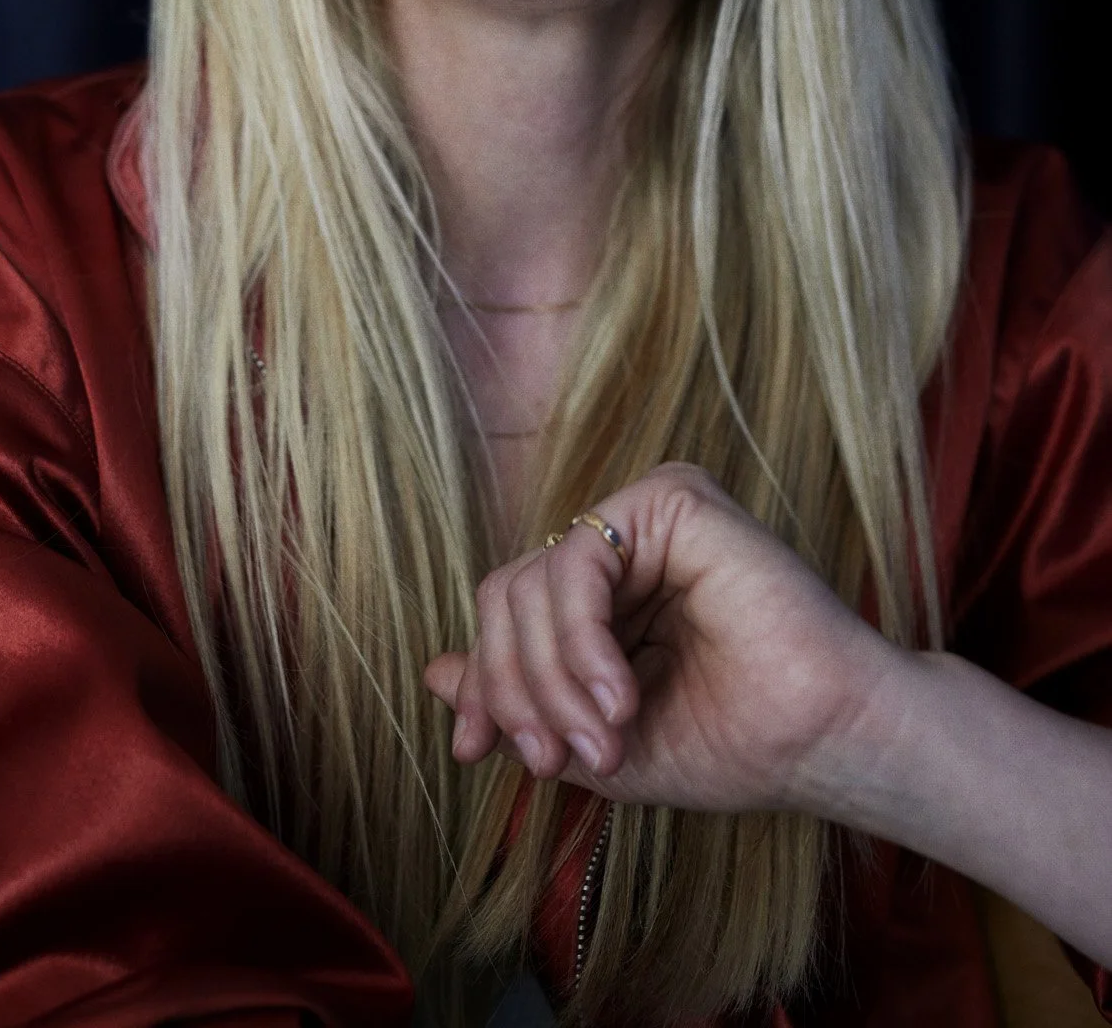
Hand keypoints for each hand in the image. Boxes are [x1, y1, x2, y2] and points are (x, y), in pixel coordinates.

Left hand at [424, 462, 895, 814]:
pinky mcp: (672, 499)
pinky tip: (620, 694)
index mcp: (607, 592)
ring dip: (552, 679)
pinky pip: (577, 558)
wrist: (825, 741)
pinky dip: (580, 638)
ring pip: (530, 583)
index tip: (477, 754)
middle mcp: (621, 544)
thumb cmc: (735, 743)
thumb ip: (523, 701)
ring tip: (606, 738)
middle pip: (505, 597)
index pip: (506, 615)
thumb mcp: (598, 738)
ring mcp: (645, 517)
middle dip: (516, 689)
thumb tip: (435, 673)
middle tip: (553, 760)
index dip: (485, 682)